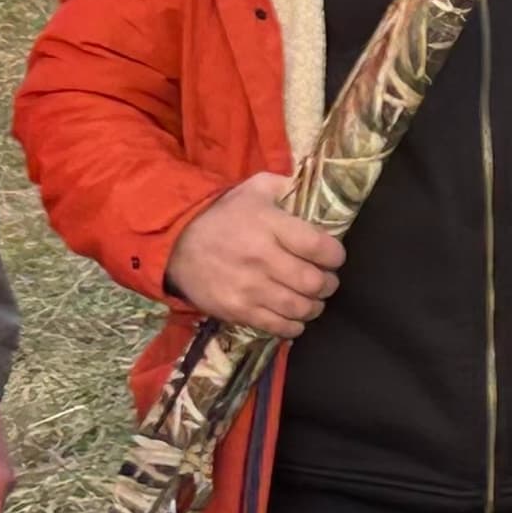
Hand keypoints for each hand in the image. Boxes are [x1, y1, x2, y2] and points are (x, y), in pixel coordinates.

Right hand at [166, 172, 342, 336]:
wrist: (175, 244)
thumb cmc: (222, 216)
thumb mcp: (253, 189)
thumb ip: (286, 185)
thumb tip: (313, 186)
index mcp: (270, 225)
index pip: (320, 247)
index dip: (335, 255)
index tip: (333, 256)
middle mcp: (262, 259)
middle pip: (314, 282)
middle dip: (328, 284)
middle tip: (325, 280)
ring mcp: (249, 288)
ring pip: (300, 308)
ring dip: (314, 306)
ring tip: (311, 299)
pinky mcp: (238, 311)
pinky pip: (278, 327)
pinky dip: (294, 326)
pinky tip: (294, 317)